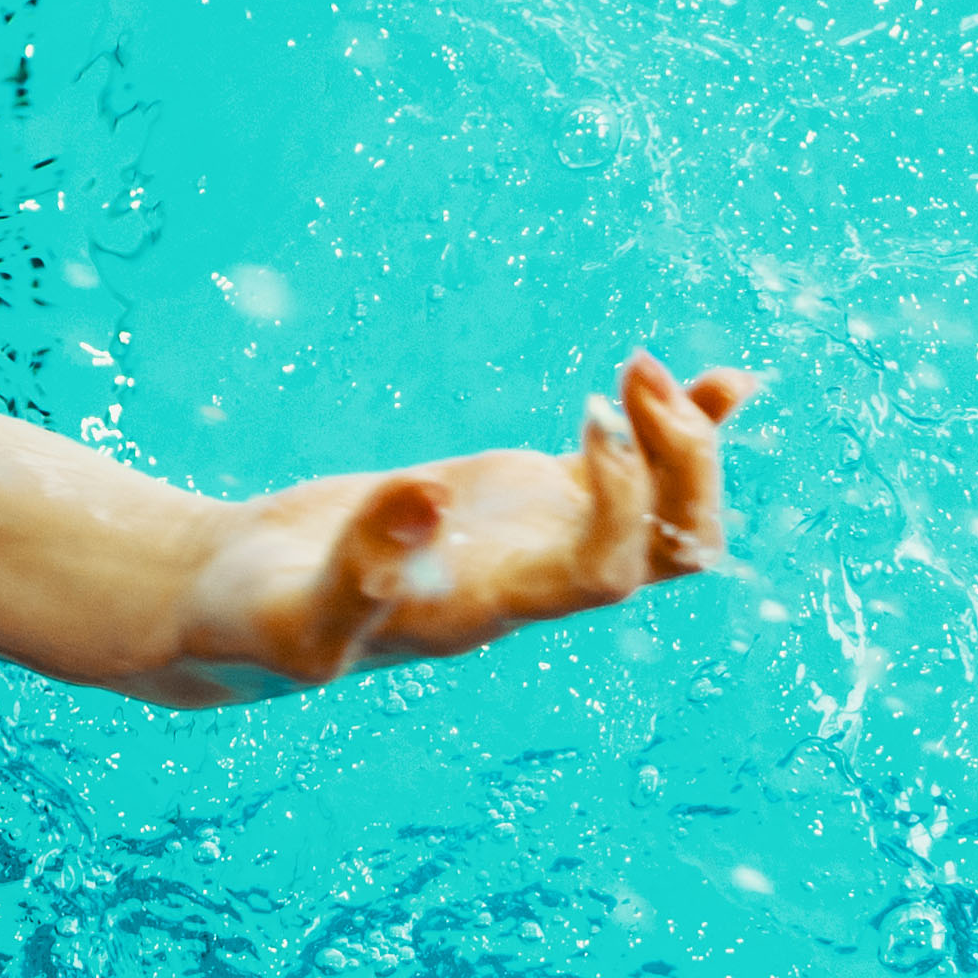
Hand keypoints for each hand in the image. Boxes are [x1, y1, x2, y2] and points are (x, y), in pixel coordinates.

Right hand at [163, 353, 756, 698]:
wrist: (248, 610)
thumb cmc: (259, 617)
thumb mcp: (289, 607)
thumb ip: (356, 571)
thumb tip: (427, 501)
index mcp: (490, 608)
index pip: (604, 573)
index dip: (623, 498)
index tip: (593, 412)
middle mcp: (536, 582)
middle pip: (666, 552)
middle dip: (682, 461)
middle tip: (635, 369)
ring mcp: (542, 540)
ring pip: (665, 515)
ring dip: (688, 438)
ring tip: (649, 360)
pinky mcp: (530, 503)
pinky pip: (635, 472)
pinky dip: (683, 427)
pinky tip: (730, 378)